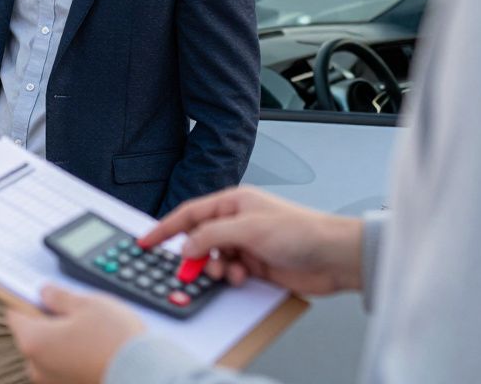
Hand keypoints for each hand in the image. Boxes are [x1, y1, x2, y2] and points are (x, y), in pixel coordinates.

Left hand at [6, 285, 145, 383]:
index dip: (27, 300)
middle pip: (32, 336)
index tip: (39, 294)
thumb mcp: (87, 304)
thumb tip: (45, 292)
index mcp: (33, 341)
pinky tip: (96, 351)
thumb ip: (59, 296)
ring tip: (92, 333)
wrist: (146, 375)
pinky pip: (64, 370)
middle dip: (49, 322)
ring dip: (63, 342)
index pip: (15, 314)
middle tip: (76, 312)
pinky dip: (74, 359)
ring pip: (49, 354)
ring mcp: (53, 383)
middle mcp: (37, 367)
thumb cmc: (115, 339)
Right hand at [139, 186, 363, 295]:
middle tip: (187, 269)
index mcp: (233, 203)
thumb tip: (186, 245)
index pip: (189, 214)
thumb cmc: (302, 231)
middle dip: (193, 255)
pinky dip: (229, 277)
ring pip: (213, 258)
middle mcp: (237, 222)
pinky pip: (229, 272)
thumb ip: (211, 235)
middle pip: (199, 239)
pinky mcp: (255, 264)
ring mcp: (246, 244)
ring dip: (214, 268)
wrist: (334, 257)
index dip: (165, 227)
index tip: (146, 241)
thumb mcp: (249, 228)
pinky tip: (240, 277)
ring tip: (224, 272)